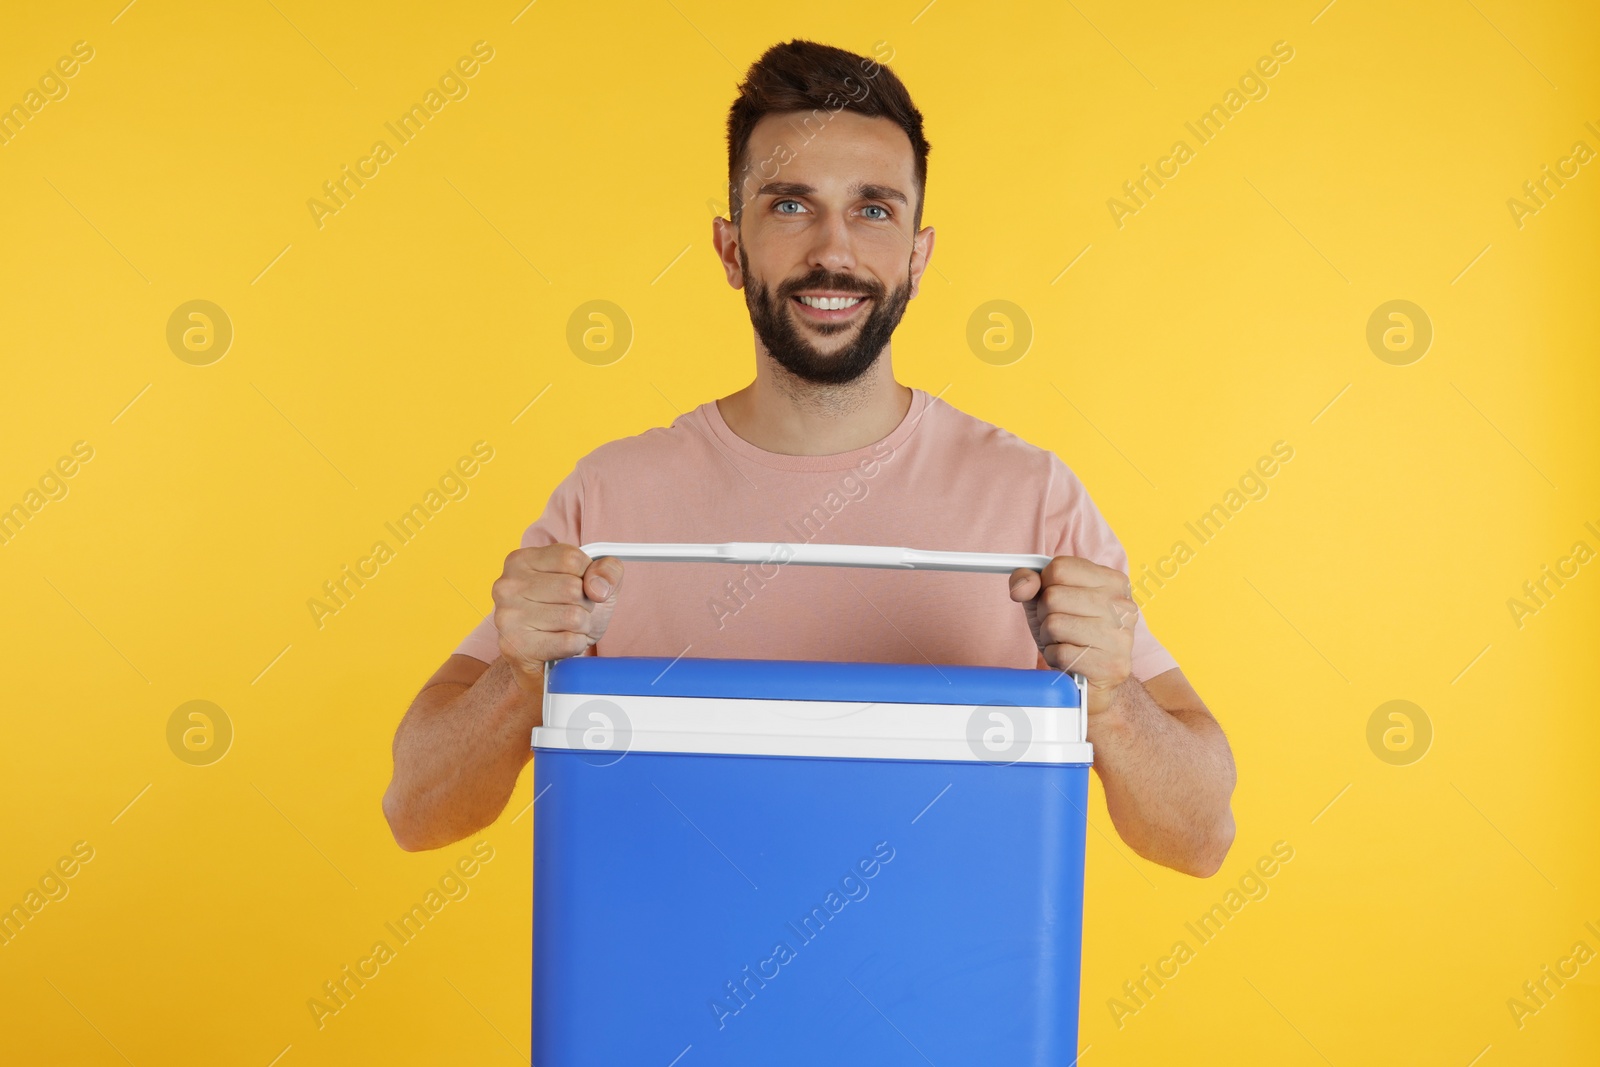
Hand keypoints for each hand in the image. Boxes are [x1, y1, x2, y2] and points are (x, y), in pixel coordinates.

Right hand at [492, 544, 623, 693]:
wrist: (547, 659)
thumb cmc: (567, 612)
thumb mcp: (594, 582)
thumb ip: (607, 570)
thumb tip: (598, 588)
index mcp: (521, 560)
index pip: (571, 559)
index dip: (587, 577)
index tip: (579, 587)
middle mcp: (507, 585)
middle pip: (572, 589)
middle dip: (585, 605)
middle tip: (571, 612)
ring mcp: (507, 616)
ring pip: (573, 617)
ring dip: (581, 627)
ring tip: (565, 629)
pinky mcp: (515, 646)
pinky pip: (569, 642)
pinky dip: (575, 645)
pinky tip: (560, 645)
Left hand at [1008, 556, 1137, 714]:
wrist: (1091, 680)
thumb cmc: (1071, 634)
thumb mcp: (1047, 600)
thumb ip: (1030, 582)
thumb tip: (1020, 587)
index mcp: (1113, 581)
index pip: (1060, 567)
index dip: (1045, 585)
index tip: (1053, 598)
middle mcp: (1122, 605)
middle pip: (1053, 596)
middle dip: (1045, 614)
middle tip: (1059, 627)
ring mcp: (1120, 636)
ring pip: (1054, 624)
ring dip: (1049, 638)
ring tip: (1065, 643)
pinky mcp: (1110, 665)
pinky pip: (1060, 653)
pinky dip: (1055, 658)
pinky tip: (1069, 660)